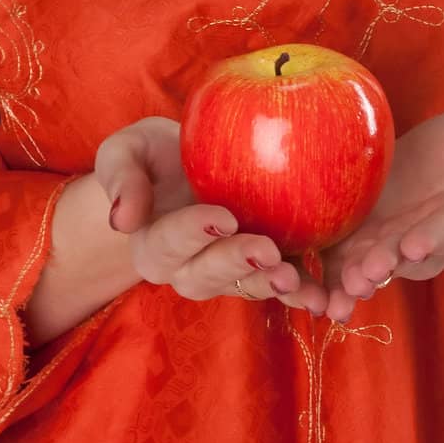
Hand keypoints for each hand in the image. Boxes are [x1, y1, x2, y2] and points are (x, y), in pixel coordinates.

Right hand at [95, 116, 328, 314]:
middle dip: (238, 263)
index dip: (195, 232)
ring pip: (244, 286)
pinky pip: (275, 283)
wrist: (181, 165)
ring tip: (294, 278)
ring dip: (269, 284)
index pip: (168, 242)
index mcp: (152, 242)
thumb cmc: (150, 154)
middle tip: (266, 250)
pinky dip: (300, 290)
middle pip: (208, 274)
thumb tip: (122, 219)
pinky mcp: (258, 267)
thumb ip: (121, 178)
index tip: (223, 216)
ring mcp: (224, 271)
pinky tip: (322, 291)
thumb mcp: (125, 151)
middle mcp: (187, 267)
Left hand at [313, 109, 443, 324]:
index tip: (422, 241)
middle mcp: (421, 240)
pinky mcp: (353, 240)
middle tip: (369, 270)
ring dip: (351, 280)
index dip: (435, 236)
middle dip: (387, 264)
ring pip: (366, 268)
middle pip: (402, 258)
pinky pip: (334, 265)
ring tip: (339, 289)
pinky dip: (321, 279)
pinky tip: (304, 289)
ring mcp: (385, 244)